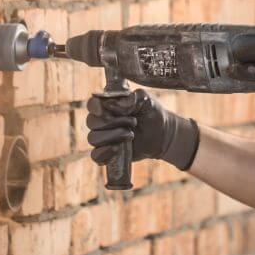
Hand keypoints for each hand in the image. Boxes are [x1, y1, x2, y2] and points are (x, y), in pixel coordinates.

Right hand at [84, 89, 199, 170]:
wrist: (163, 134)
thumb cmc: (152, 113)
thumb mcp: (145, 100)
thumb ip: (131, 98)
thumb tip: (112, 105)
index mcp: (107, 105)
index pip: (92, 104)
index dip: (95, 107)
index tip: (104, 110)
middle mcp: (102, 121)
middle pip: (91, 122)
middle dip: (112, 122)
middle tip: (132, 122)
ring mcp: (103, 138)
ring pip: (93, 138)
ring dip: (112, 136)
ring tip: (131, 134)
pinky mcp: (108, 153)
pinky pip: (95, 156)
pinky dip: (104, 153)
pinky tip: (117, 149)